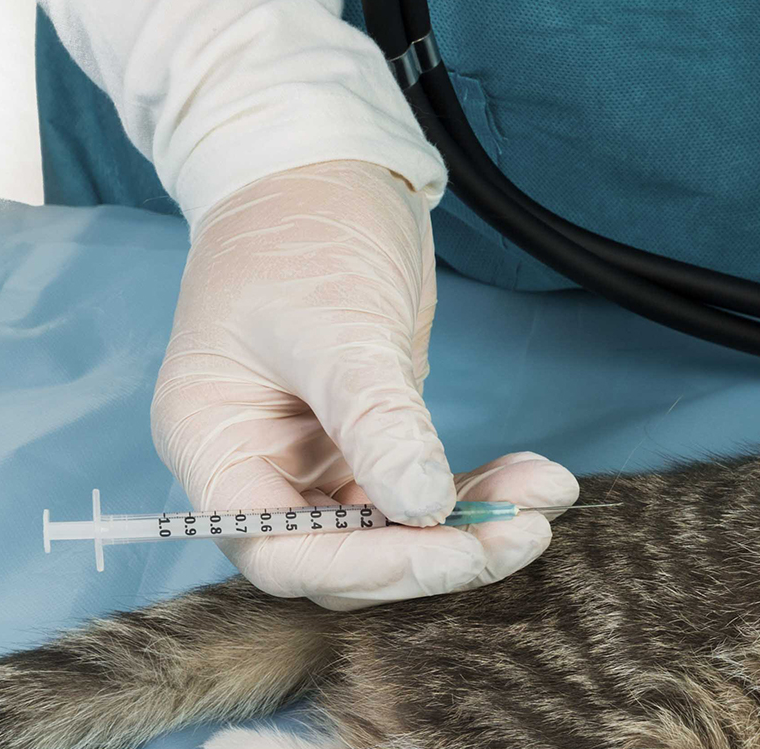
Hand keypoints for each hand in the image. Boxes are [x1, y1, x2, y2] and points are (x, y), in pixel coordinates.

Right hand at [154, 160, 576, 609]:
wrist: (324, 169)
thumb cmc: (303, 232)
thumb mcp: (340, 327)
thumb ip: (376, 422)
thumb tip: (421, 507)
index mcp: (213, 444)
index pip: (278, 549)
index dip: (367, 567)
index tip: (452, 554)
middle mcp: (257, 465)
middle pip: (342, 556)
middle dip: (435, 554)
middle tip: (524, 536)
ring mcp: (313, 458)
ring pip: (392, 532)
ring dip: (471, 527)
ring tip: (545, 504)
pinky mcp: (367, 443)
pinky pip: (421, 490)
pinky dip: (476, 491)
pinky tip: (538, 479)